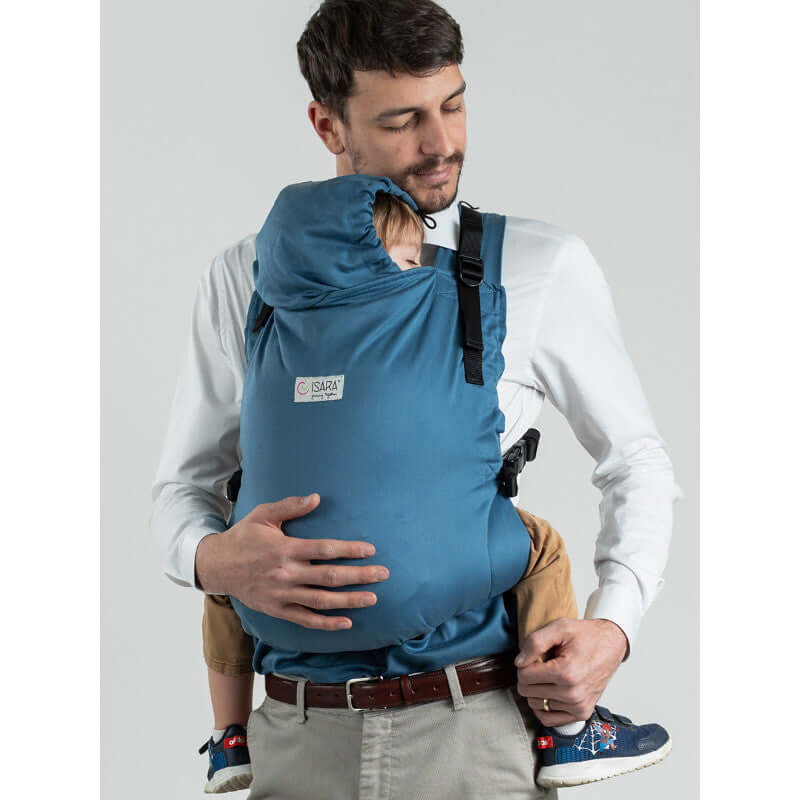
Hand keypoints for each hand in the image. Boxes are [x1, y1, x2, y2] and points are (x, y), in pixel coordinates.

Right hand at [194, 493, 389, 629]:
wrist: (216, 565)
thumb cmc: (243, 536)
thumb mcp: (263, 514)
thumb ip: (290, 506)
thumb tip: (317, 497)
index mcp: (285, 549)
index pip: (324, 550)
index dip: (349, 550)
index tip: (370, 550)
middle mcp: (286, 574)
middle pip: (330, 577)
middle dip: (359, 576)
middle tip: (383, 574)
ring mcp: (282, 595)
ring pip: (322, 601)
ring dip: (349, 600)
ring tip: (372, 598)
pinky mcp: (277, 610)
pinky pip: (305, 620)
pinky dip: (326, 623)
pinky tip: (346, 622)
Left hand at [513, 618, 627, 725]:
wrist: (610, 645)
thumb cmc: (587, 636)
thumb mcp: (560, 627)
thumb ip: (535, 642)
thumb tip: (519, 662)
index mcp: (567, 672)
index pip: (524, 676)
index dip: (524, 664)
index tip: (533, 657)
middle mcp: (573, 694)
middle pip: (527, 691)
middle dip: (528, 677)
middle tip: (540, 665)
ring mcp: (578, 706)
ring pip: (535, 704)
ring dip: (536, 690)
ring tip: (549, 675)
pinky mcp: (581, 714)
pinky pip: (548, 719)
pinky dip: (543, 707)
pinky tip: (547, 692)